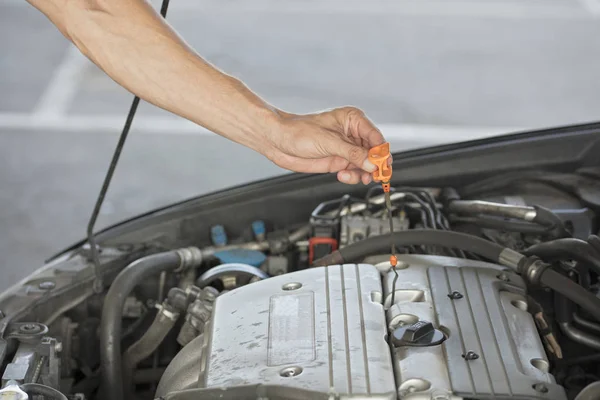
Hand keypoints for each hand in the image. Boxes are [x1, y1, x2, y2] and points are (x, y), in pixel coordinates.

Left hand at [263, 107, 386, 184]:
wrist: (279, 142)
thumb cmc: (298, 132)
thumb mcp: (328, 142)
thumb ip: (352, 154)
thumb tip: (372, 163)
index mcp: (353, 120)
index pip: (376, 137)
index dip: (381, 152)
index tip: (382, 165)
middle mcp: (352, 134)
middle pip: (374, 153)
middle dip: (375, 166)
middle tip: (375, 176)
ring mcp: (346, 149)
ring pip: (366, 165)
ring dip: (364, 174)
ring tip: (357, 177)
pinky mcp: (339, 161)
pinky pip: (354, 171)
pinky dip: (353, 176)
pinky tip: (343, 175)